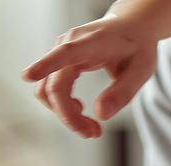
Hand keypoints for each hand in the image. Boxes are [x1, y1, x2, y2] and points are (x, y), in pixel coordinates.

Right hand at [24, 13, 157, 137]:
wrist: (130, 27)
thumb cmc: (137, 47)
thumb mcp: (142, 70)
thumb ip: (122, 93)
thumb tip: (101, 115)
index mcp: (91, 42)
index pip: (66, 53)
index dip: (46, 64)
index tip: (28, 75)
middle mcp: (69, 44)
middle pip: (55, 86)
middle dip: (70, 116)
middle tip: (94, 134)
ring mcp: (60, 52)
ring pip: (48, 90)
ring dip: (64, 114)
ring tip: (91, 127)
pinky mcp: (58, 61)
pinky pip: (51, 88)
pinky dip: (63, 105)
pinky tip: (81, 109)